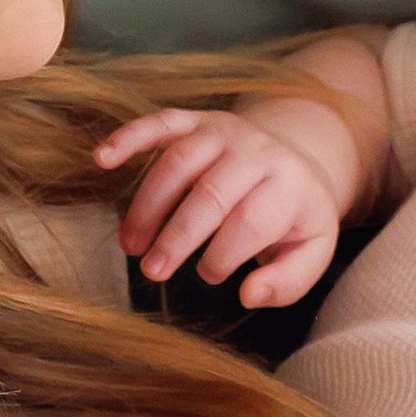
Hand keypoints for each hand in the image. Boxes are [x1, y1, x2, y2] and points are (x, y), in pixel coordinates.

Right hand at [99, 106, 348, 305]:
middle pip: (211, 194)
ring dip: (147, 206)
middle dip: (177, 237)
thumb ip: (286, 282)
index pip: (251, 221)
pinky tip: (103, 159)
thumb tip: (249, 295)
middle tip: (153, 271)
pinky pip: (161, 122)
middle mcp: (256, 152)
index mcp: (288, 186)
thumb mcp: (311, 252)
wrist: (296, 158)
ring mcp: (224, 132)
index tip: (210, 275)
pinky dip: (129, 136)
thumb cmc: (294, 216)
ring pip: (177, 163)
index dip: (224, 254)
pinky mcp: (197, 120)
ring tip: (130, 245)